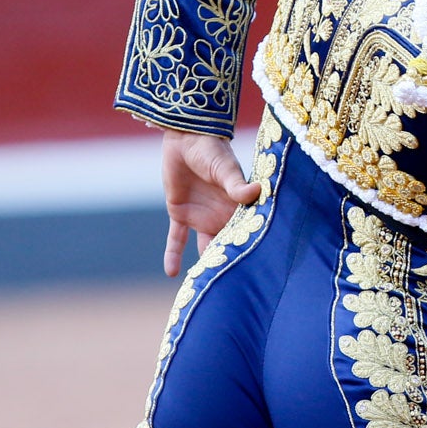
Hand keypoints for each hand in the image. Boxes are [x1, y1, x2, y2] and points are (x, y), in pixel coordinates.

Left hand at [158, 129, 264, 276]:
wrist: (185, 137)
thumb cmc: (211, 149)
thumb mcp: (224, 168)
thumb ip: (236, 184)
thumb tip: (255, 192)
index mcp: (238, 207)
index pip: (244, 232)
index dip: (248, 249)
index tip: (254, 271)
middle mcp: (222, 215)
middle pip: (226, 244)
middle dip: (228, 264)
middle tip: (233, 290)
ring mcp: (201, 216)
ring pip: (204, 247)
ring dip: (203, 265)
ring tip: (204, 288)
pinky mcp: (180, 214)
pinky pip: (176, 239)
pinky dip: (173, 254)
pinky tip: (172, 273)